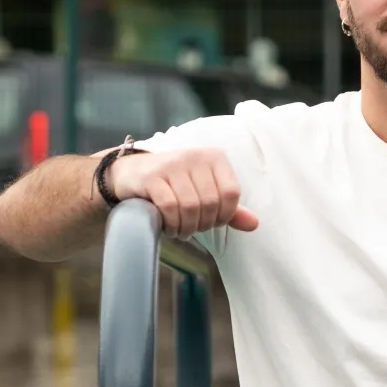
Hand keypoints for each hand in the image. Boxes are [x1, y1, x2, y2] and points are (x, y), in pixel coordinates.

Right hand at [107, 146, 259, 239]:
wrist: (131, 173)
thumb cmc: (174, 186)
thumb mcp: (204, 193)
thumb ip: (229, 208)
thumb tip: (254, 224)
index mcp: (213, 157)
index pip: (232, 193)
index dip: (224, 215)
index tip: (211, 221)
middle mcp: (194, 156)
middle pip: (210, 203)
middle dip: (202, 224)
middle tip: (191, 228)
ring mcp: (171, 164)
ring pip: (190, 207)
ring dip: (185, 227)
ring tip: (180, 230)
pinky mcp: (151, 176)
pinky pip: (169, 207)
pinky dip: (170, 223)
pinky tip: (167, 226)